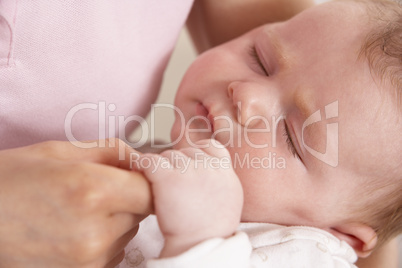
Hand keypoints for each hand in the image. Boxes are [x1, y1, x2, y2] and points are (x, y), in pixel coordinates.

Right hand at [0, 139, 151, 267]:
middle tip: (101, 190)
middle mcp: (95, 231)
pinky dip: (104, 241)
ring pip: (129, 234)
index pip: (151, 191)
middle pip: (143, 213)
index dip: (147, 181)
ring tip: (81, 211)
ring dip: (117, 221)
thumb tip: (141, 160)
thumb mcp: (59, 152)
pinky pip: (113, 254)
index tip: (138, 176)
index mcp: (92, 191)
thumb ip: (111, 152)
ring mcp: (88, 260)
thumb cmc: (10, 182)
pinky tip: (76, 230)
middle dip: (130, 199)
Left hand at [136, 139, 242, 256]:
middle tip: (174, 187)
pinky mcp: (168, 176)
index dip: (196, 154)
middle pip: (186, 152)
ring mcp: (189, 169)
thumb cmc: (209, 230)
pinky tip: (142, 175)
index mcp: (225, 171)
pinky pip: (149, 160)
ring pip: (168, 155)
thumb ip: (220, 178)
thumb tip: (208, 166)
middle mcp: (209, 166)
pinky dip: (142, 165)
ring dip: (162, 168)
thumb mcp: (229, 198)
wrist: (198, 246)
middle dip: (177, 165)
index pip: (210, 146)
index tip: (188, 168)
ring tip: (162, 190)